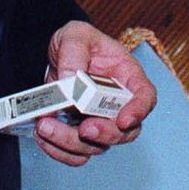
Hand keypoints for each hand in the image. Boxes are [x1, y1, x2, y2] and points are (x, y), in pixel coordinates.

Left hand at [34, 22, 157, 165]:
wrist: (57, 56)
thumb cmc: (76, 41)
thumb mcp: (75, 34)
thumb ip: (74, 52)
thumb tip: (70, 80)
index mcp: (127, 75)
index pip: (145, 96)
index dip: (139, 111)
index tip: (123, 120)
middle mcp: (118, 103)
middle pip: (125, 132)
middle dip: (105, 135)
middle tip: (82, 129)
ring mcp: (101, 122)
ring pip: (98, 146)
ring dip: (71, 143)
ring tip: (45, 126)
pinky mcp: (80, 134)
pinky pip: (75, 154)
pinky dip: (59, 151)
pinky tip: (43, 135)